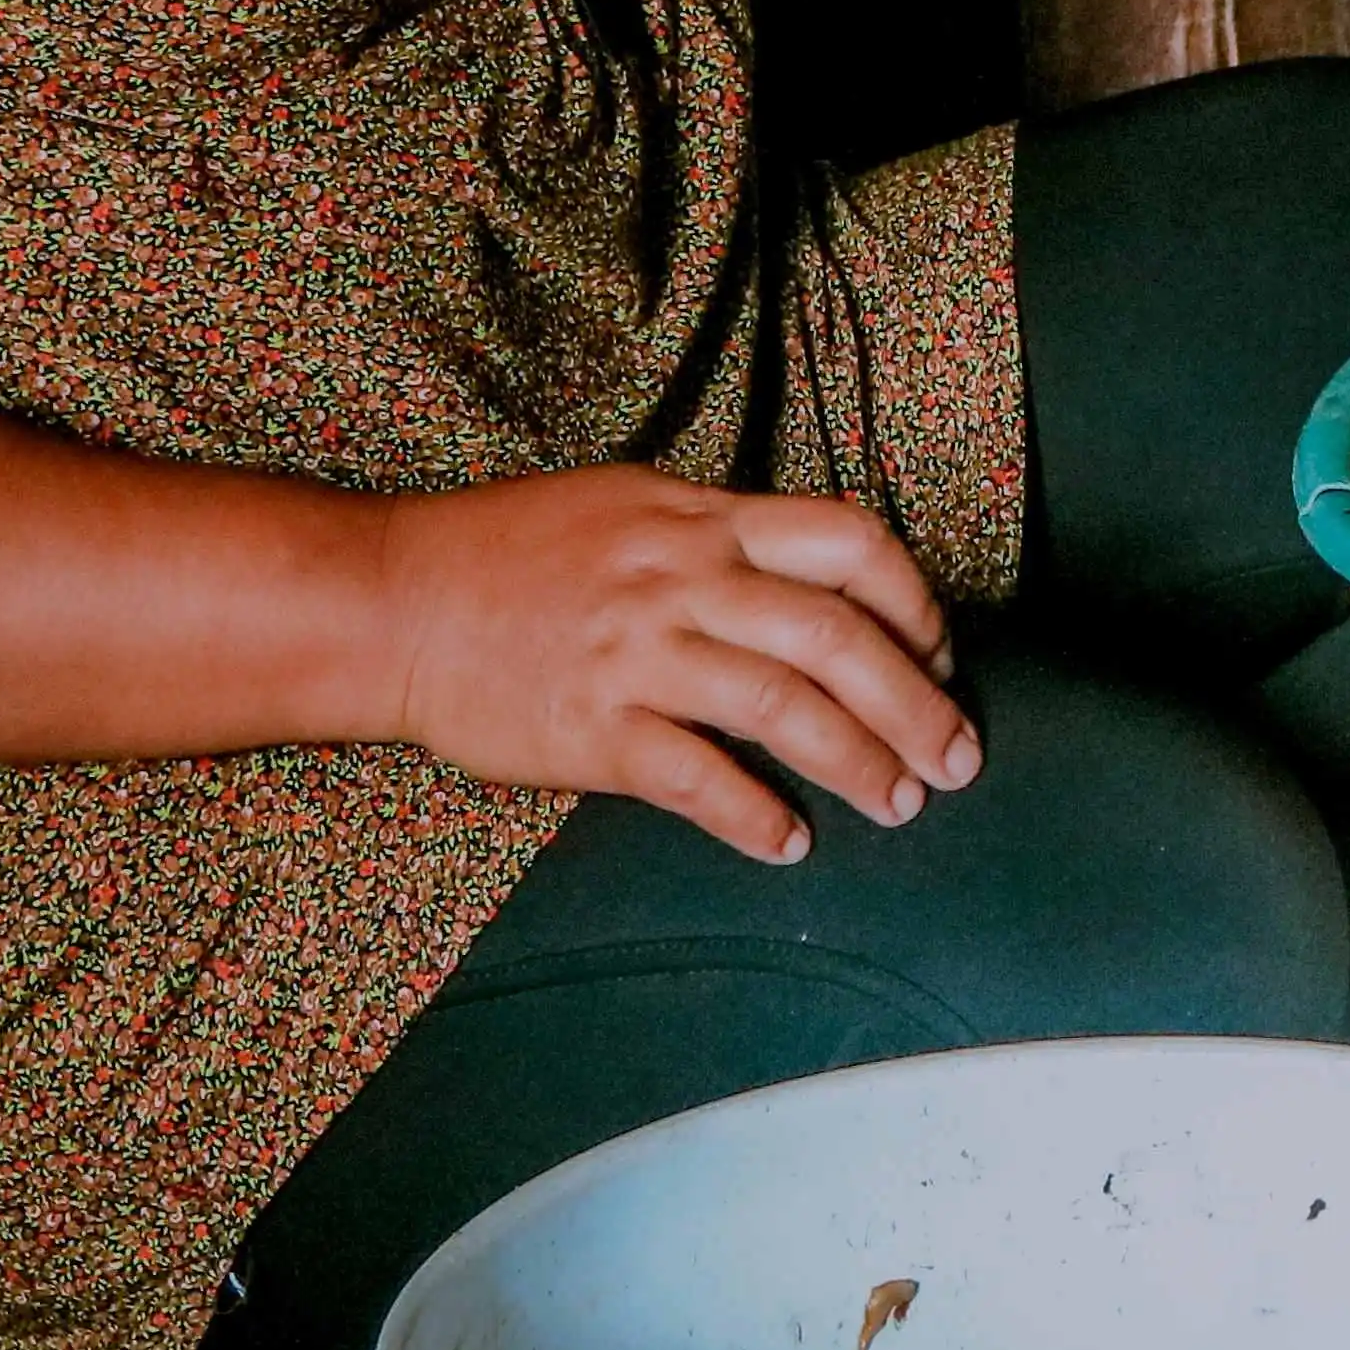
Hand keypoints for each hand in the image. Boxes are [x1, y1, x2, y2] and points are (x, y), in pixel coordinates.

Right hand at [370, 462, 974, 858]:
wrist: (393, 601)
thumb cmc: (510, 554)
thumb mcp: (631, 506)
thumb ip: (720, 536)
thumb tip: (812, 579)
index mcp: (701, 519)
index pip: (848, 542)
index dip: (913, 601)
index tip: (939, 653)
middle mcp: (681, 579)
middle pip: (837, 637)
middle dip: (916, 705)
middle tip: (957, 759)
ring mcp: (637, 653)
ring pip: (783, 708)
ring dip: (859, 763)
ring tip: (898, 802)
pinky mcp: (592, 728)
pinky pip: (697, 778)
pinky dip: (755, 816)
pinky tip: (789, 843)